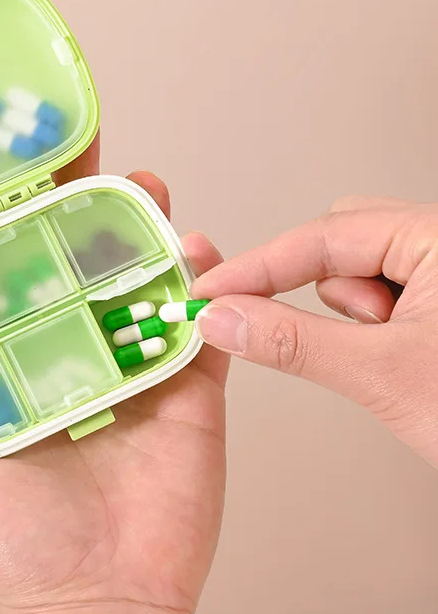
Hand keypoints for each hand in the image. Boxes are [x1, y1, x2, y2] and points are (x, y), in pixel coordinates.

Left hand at [0, 136, 229, 613]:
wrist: (100, 600)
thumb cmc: (14, 548)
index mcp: (26, 361)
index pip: (17, 277)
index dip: (15, 223)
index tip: (12, 172)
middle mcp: (80, 351)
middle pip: (85, 263)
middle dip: (89, 205)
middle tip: (87, 156)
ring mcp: (137, 365)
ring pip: (145, 279)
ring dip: (149, 228)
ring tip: (146, 187)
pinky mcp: (189, 388)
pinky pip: (202, 326)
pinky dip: (207, 286)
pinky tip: (199, 252)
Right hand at [192, 195, 437, 466]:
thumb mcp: (385, 376)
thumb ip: (291, 341)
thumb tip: (223, 319)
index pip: (321, 237)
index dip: (257, 267)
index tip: (210, 291)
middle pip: (342, 239)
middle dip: (323, 290)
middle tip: (326, 334)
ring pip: (361, 271)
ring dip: (357, 316)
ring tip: (394, 361)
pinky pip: (383, 296)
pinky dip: (373, 328)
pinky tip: (403, 361)